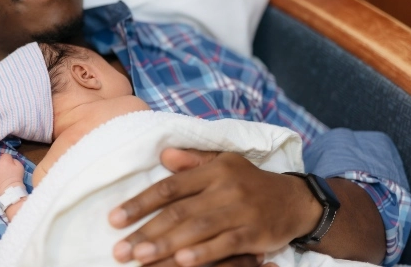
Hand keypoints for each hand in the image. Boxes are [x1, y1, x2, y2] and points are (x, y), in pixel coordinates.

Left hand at [0, 153, 25, 194]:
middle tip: (6, 173)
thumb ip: (15, 160)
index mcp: (4, 161)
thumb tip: (10, 160)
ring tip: (0, 178)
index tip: (11, 165)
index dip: (8, 160)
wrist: (10, 190)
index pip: (5, 155)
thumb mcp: (20, 166)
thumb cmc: (17, 178)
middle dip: (2, 166)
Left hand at [109, 149, 320, 265]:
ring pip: (198, 230)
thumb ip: (193, 160)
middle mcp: (225, 188)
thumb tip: (164, 155)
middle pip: (179, 212)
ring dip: (167, 245)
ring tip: (140, 258)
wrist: (295, 200)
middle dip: (147, 231)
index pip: (170, 187)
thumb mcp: (224, 162)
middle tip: (121, 248)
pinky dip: (203, 254)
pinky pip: (226, 245)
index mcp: (213, 170)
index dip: (140, 202)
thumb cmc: (250, 181)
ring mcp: (241, 211)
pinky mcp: (255, 233)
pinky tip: (182, 262)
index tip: (115, 218)